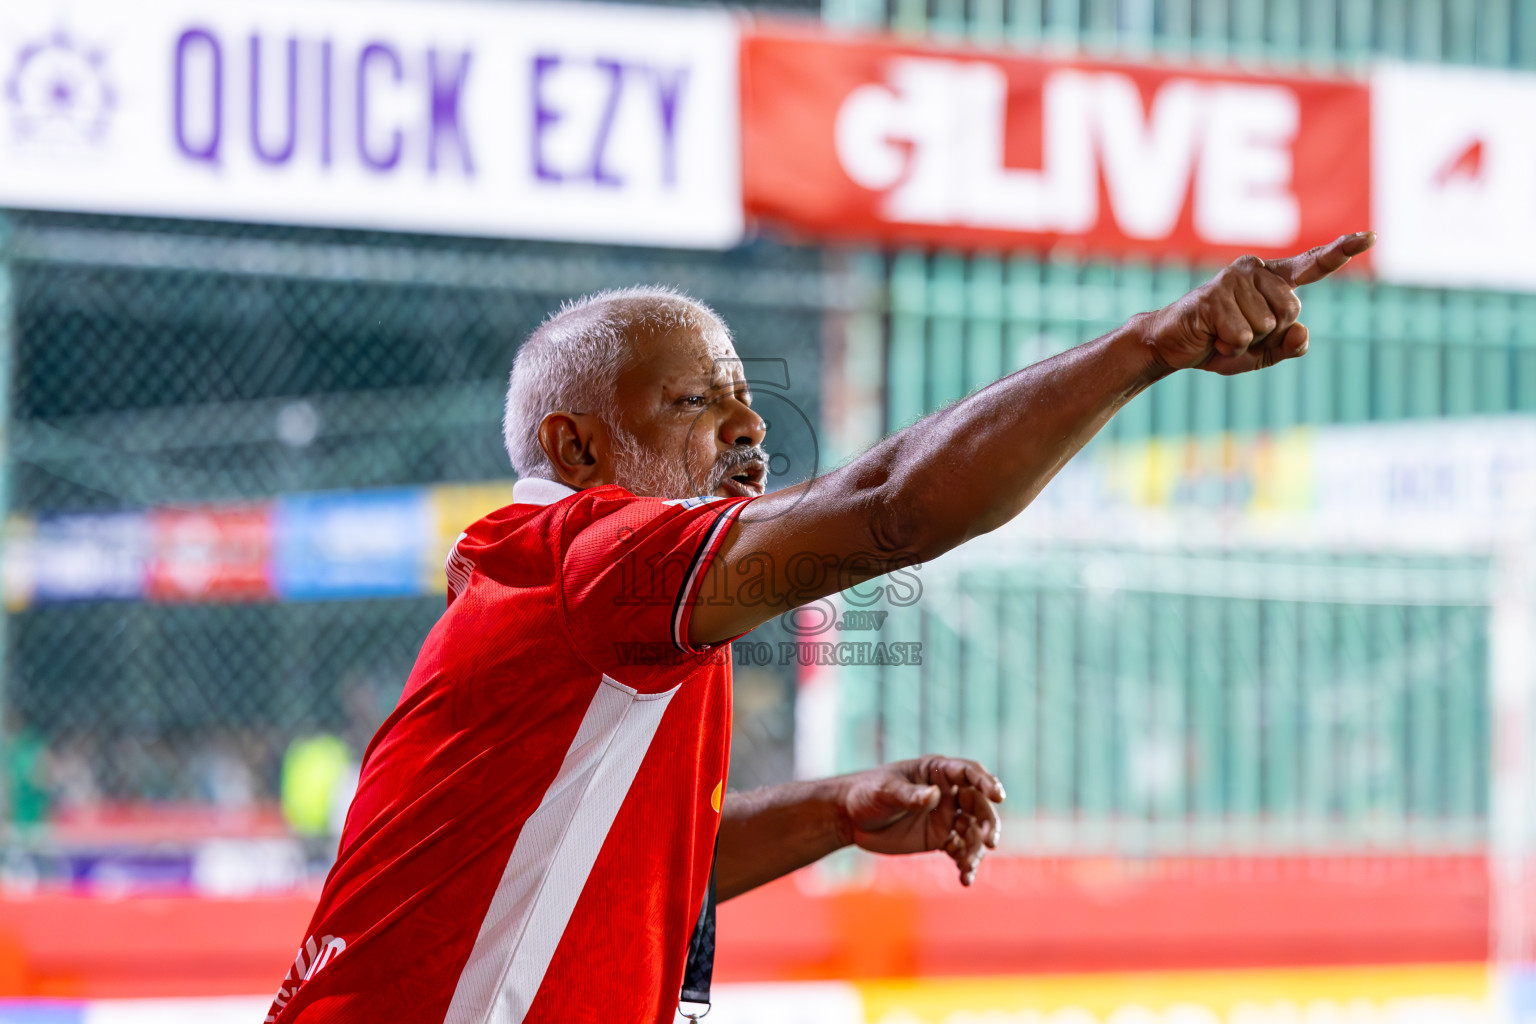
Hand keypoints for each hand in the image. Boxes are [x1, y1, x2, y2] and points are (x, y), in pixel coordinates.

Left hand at [835, 755, 1004, 886]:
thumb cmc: (866, 794)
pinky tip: (965, 878)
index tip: (998, 795)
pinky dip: (966, 864)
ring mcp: (946, 817)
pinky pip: (960, 850)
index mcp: (936, 771)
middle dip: (988, 822)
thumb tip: (934, 795)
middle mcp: (947, 793)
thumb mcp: (884, 791)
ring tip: (969, 866)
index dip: (986, 782)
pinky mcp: (940, 838)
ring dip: (977, 848)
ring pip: (973, 831)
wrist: (850, 819)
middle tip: (990, 841)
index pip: (969, 772)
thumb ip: (909, 794)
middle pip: (979, 805)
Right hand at [1142, 231, 1375, 375]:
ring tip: (1220, 333)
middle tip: (1237, 332)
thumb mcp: (1262, 352)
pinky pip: (1241, 335)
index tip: (1369, 237)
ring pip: (1266, 326)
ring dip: (1244, 342)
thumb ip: (1289, 346)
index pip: (1311, 266)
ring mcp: (1233, 280)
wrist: (1170, 346)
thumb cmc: (1218, 343)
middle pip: (1291, 311)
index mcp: (1270, 279)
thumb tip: (1302, 332)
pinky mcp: (1213, 296)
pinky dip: (1228, 346)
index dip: (1340, 252)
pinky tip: (1211, 336)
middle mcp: (1253, 270)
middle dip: (1268, 334)